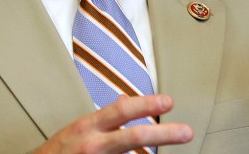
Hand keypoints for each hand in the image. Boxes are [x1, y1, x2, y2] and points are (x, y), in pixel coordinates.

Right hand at [34, 94, 192, 153]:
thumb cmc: (61, 149)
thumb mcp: (81, 127)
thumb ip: (105, 117)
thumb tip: (126, 100)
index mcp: (89, 126)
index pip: (121, 111)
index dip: (146, 104)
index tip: (169, 101)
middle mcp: (93, 144)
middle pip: (133, 137)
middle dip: (163, 134)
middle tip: (187, 132)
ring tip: (176, 144)